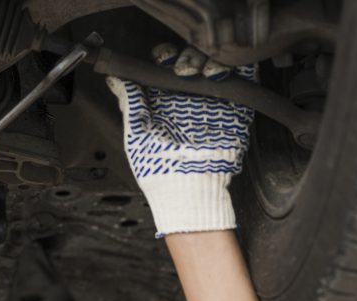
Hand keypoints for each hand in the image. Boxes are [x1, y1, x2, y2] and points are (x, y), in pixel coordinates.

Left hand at [106, 45, 255, 236]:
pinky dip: (235, 67)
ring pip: (213, 62)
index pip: (165, 63)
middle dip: (187, 56)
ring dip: (206, 60)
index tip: (163, 60)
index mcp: (164, 100)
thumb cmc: (158, 169)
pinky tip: (218, 74)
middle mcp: (188, 96)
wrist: (187, 190)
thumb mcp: (137, 134)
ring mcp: (212, 100)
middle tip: (183, 71)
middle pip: (190, 57)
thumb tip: (114, 77)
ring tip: (201, 74)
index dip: (164, 55)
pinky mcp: (235, 108)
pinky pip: (241, 77)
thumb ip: (130, 103)